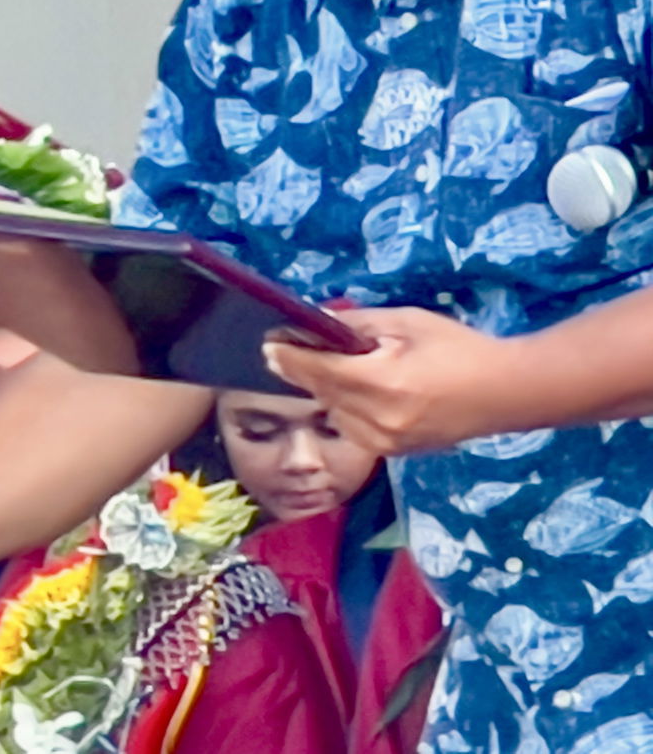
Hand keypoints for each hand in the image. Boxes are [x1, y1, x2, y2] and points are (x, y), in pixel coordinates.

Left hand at [263, 307, 522, 454]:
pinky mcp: (397, 454)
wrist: (509, 392)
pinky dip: (348, 407)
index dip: (288, 357)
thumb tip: (318, 322)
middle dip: (305, 369)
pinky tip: (361, 388)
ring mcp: (388, 443)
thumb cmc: (459, 348)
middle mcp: (378, 421)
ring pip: (335, 412)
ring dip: (328, 389)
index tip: (266, 344)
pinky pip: (354, 427)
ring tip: (339, 365)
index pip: (317, 371)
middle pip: (322, 392)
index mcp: (382, 384)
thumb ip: (358, 325)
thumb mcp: (406, 322)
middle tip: (291, 345)